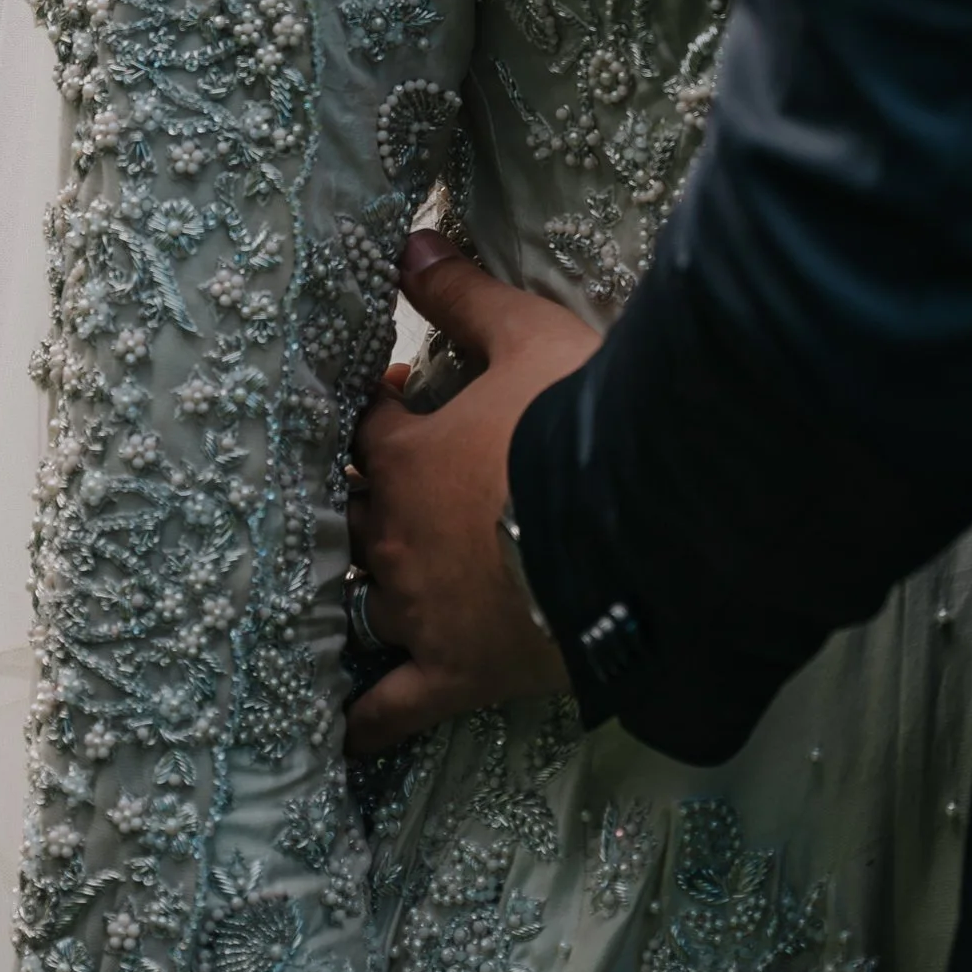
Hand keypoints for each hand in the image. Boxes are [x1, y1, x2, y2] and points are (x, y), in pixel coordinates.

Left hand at [342, 233, 598, 750]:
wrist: (633, 527)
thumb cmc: (579, 422)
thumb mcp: (526, 337)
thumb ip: (462, 294)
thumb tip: (409, 242)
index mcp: (401, 456)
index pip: (365, 428)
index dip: (381, 409)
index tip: (405, 394)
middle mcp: (391, 538)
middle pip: (354, 515)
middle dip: (370, 494)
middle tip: (404, 480)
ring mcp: (416, 615)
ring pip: (359, 600)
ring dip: (359, 585)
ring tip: (376, 578)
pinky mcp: (452, 675)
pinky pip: (389, 709)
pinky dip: (362, 718)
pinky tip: (337, 729)